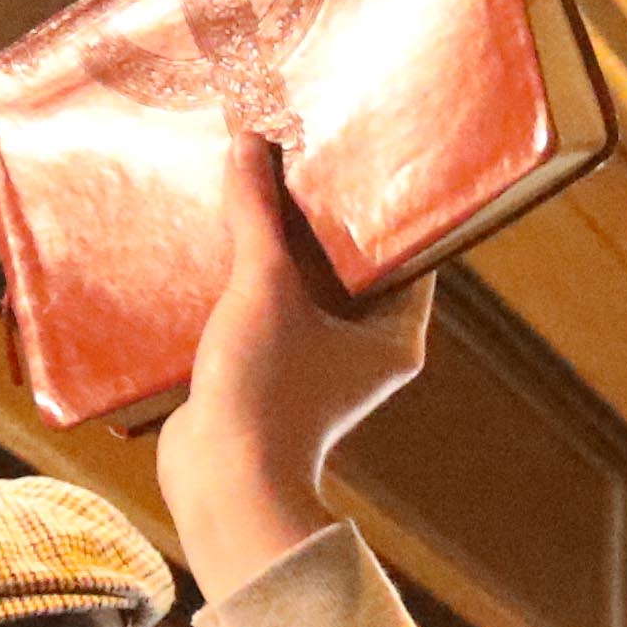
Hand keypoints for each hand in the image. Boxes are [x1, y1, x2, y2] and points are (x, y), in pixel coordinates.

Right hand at [153, 124, 437, 594]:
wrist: (220, 485)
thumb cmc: (265, 391)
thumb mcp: (263, 290)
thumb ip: (257, 216)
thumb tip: (248, 142)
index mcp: (396, 333)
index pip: (407, 252)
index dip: (384, 202)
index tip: (359, 152)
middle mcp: (366, 349)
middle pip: (350, 265)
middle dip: (320, 216)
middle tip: (298, 153)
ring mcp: (318, 365)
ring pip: (304, 288)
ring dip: (277, 247)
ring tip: (254, 182)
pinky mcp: (273, 374)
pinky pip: (268, 312)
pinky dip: (248, 281)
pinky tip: (219, 237)